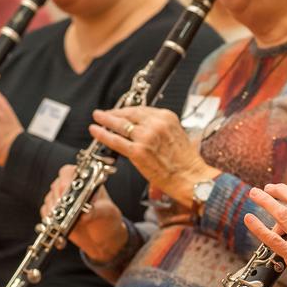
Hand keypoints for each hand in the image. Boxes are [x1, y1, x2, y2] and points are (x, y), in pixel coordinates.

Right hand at [44, 163, 127, 261]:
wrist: (101, 236)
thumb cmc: (106, 218)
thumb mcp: (107, 213)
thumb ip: (96, 211)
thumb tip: (86, 212)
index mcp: (83, 179)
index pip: (68, 172)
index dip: (66, 181)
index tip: (68, 193)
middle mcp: (69, 186)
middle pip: (56, 186)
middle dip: (59, 199)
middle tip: (65, 211)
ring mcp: (60, 199)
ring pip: (49, 200)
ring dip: (55, 211)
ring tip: (63, 221)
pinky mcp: (54, 212)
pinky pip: (45, 213)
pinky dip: (50, 219)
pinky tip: (59, 226)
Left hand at [87, 106, 210, 200]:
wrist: (190, 177)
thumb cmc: (185, 161)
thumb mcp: (175, 134)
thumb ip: (159, 128)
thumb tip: (142, 127)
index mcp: (166, 117)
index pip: (141, 109)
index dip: (126, 110)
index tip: (119, 112)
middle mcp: (156, 123)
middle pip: (129, 114)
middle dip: (114, 113)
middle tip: (104, 113)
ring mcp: (146, 137)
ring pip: (120, 125)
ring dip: (106, 120)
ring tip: (97, 118)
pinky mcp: (138, 151)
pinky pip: (116, 140)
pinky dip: (103, 135)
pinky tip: (95, 131)